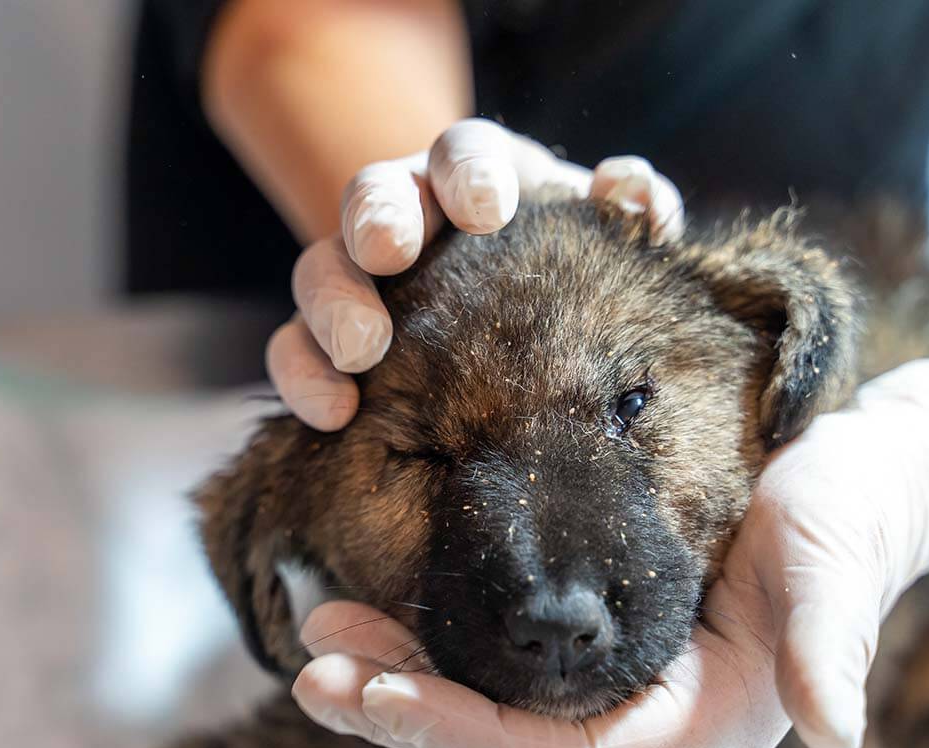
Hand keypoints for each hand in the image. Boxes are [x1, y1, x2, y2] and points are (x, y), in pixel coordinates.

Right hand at [265, 118, 684, 430]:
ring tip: (361, 351)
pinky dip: (305, 377)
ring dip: (334, 304)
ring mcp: (353, 274)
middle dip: (379, 219)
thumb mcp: (592, 231)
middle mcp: (402, 212)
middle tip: (390, 251)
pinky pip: (293, 349)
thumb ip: (626, 211)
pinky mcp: (321, 337)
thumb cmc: (554, 266)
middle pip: (373, 195)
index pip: (463, 152)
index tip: (489, 210)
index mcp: (470, 178)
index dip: (470, 174)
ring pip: (318, 270)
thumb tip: (635, 199)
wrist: (506, 319)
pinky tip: (333, 414)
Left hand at [290, 358, 928, 747]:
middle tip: (312, 661)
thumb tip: (831, 730)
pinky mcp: (601, 629)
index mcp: (698, 718)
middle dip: (404, 703)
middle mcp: (645, 711)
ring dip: (403, 662)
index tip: (376, 693)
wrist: (863, 470)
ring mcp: (619, 673)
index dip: (465, 731)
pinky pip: (505, 644)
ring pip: (492, 691)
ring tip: (322, 625)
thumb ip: (830, 644)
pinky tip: (383, 595)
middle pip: (505, 732)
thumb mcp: (837, 567)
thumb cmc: (852, 513)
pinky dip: (441, 626)